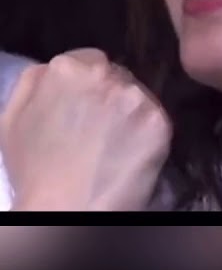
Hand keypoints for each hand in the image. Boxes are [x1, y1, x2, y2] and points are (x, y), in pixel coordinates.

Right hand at [0, 48, 170, 210]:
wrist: (66, 208)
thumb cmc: (34, 169)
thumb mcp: (14, 117)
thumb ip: (34, 82)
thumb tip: (53, 67)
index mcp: (65, 67)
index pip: (90, 61)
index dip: (89, 87)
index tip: (85, 108)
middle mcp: (104, 74)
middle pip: (116, 75)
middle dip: (110, 96)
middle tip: (99, 128)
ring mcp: (135, 96)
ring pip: (138, 95)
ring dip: (131, 112)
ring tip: (114, 142)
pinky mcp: (159, 119)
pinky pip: (156, 118)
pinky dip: (148, 132)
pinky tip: (130, 151)